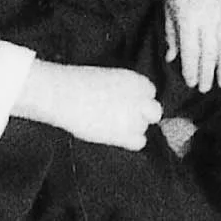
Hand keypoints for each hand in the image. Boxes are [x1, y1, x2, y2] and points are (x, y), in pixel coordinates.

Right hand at [13, 59, 162, 149]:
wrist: (65, 94)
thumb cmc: (79, 83)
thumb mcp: (110, 77)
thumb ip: (125, 89)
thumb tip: (128, 101)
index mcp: (136, 81)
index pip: (150, 92)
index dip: (139, 98)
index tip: (126, 101)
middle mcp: (140, 99)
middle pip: (155, 112)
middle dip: (144, 115)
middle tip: (126, 117)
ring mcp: (133, 118)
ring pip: (144, 127)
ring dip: (133, 128)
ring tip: (111, 125)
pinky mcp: (124, 135)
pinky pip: (139, 142)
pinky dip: (130, 141)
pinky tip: (114, 136)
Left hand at [161, 0, 220, 92]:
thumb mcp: (168, 9)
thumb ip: (171, 35)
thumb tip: (172, 58)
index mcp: (188, 18)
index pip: (191, 52)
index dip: (191, 70)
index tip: (191, 82)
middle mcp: (207, 16)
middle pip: (209, 52)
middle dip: (207, 73)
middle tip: (206, 88)